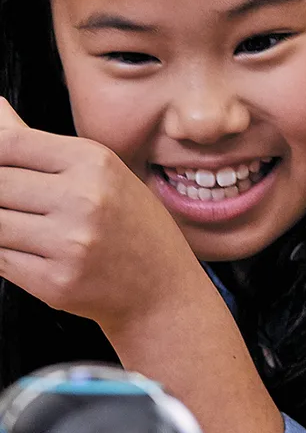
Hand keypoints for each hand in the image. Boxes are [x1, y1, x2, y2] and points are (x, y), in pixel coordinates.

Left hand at [0, 97, 205, 328]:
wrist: (163, 288)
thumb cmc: (133, 227)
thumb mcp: (101, 174)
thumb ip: (39, 144)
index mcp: (95, 163)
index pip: (8, 144)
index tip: (0, 169)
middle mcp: (84, 200)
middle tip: (17, 203)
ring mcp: (69, 243)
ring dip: (1, 224)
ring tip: (25, 227)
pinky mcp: (55, 281)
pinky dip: (4, 254)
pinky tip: (30, 252)